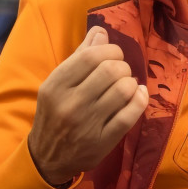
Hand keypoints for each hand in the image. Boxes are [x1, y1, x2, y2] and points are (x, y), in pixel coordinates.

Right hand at [28, 26, 149, 186]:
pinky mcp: (103, 142)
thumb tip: (101, 31)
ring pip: (124, 90)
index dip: (110, 50)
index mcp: (56, 85)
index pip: (91, 56)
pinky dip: (140, 99)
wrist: (47, 157)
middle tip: (120, 72)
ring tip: (126, 85)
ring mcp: (87, 125)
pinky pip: (130, 114)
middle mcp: (70, 104)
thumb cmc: (55, 113)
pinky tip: (138, 95)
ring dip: (131, 83)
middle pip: (111, 70)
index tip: (113, 55)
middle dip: (122, 65)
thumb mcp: (58, 83)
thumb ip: (80, 56)